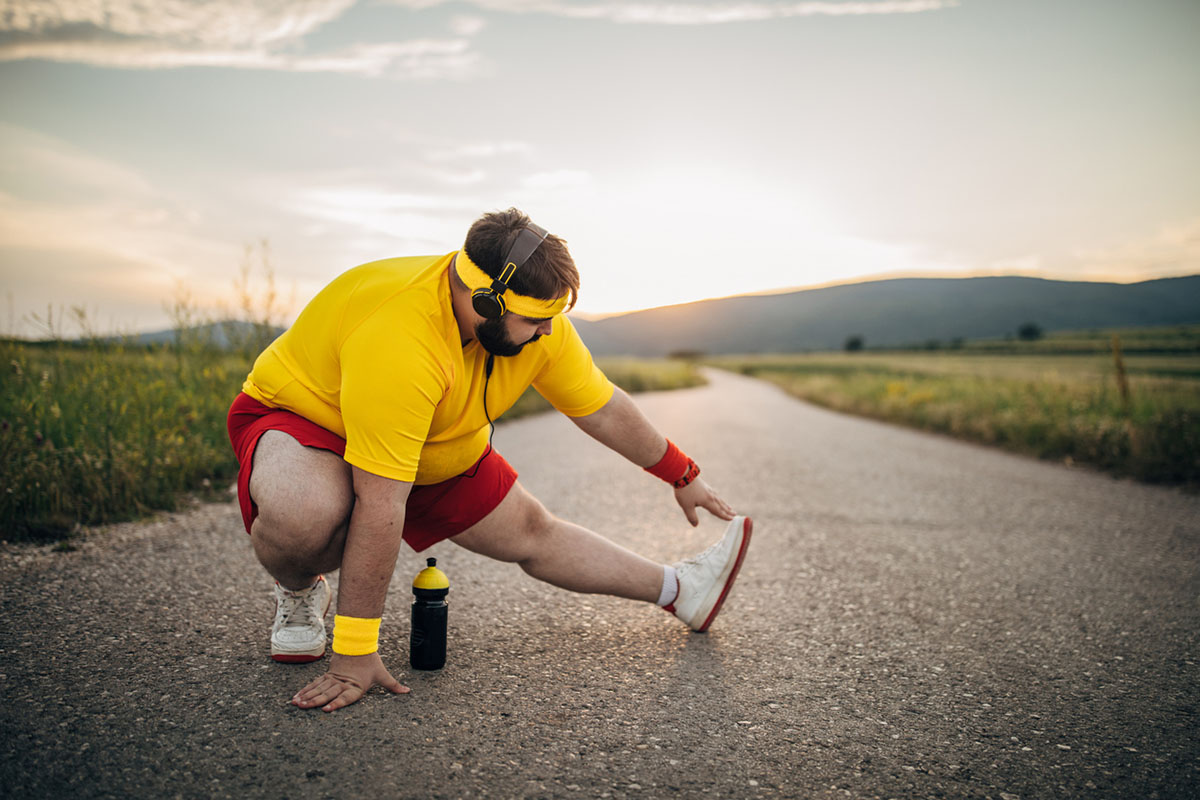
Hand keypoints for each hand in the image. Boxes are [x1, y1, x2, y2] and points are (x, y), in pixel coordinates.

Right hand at [292, 651, 409, 711]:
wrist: (359, 644)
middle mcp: (342, 684)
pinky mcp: (328, 676)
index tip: (326, 709)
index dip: (336, 703)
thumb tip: (407, 691)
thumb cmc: (371, 662)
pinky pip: (315, 684)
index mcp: (355, 687)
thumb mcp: (382, 674)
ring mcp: (333, 680)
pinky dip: (306, 690)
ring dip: (306, 696)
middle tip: (302, 707)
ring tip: (296, 703)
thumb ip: (393, 685)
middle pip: (327, 693)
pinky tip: (297, 697)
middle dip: (314, 701)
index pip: (345, 697)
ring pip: (318, 689)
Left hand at [674, 476, 734, 526]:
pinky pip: (715, 494)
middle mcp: (710, 495)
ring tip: (729, 507)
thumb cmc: (684, 491)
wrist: (682, 474)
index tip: (732, 519)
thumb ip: (692, 517)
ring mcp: (708, 490)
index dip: (724, 516)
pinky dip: (718, 498)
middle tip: (735, 514)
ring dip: (724, 504)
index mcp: (708, 501)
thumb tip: (696, 525)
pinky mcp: (704, 486)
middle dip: (727, 511)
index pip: (718, 511)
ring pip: (718, 499)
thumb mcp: (686, 506)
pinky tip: (717, 497)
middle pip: (721, 505)